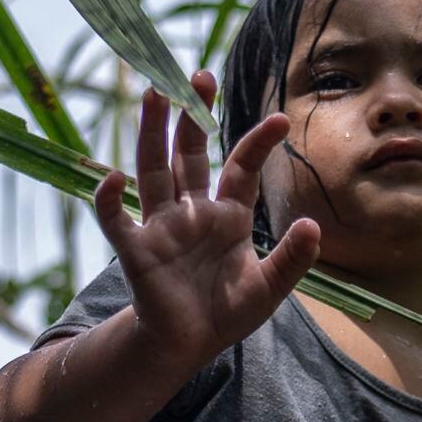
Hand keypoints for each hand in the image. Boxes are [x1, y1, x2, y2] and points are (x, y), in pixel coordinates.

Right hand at [95, 79, 323, 373]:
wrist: (187, 347)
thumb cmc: (225, 314)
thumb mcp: (268, 289)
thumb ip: (292, 260)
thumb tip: (313, 225)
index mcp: (227, 216)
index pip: (241, 167)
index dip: (258, 143)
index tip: (281, 120)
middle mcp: (192, 211)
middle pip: (190, 153)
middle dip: (193, 116)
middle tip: (200, 75)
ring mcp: (161, 227)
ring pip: (154, 170)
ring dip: (152, 133)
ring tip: (155, 93)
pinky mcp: (135, 250)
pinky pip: (116, 221)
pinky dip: (108, 200)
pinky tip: (114, 177)